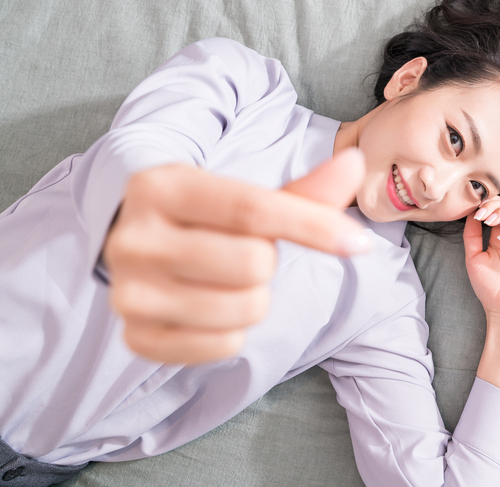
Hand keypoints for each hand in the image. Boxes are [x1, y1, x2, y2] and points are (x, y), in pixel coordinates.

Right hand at [103, 148, 368, 364]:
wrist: (141, 251)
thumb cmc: (207, 219)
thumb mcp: (246, 194)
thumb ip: (305, 189)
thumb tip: (353, 163)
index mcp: (161, 187)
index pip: (252, 208)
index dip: (314, 226)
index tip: (359, 244)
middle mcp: (135, 238)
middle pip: (253, 263)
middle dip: (268, 262)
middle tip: (244, 251)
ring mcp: (130, 292)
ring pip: (243, 308)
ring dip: (256, 299)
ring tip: (228, 280)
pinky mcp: (136, 337)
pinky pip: (225, 345)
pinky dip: (235, 332)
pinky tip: (212, 308)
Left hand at [463, 197, 499, 322]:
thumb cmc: (487, 286)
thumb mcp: (473, 257)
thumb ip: (472, 235)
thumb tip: (470, 213)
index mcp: (499, 235)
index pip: (496, 209)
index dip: (486, 205)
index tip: (474, 211)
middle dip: (494, 205)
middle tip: (481, 213)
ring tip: (490, 220)